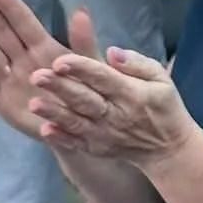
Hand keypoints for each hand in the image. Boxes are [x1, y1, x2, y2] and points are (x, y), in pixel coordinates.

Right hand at [0, 0, 100, 140]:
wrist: (87, 131)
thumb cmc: (91, 96)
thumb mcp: (93, 69)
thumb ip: (84, 43)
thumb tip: (81, 11)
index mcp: (45, 50)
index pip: (23, 22)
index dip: (7, 4)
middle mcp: (24, 62)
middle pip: (2, 33)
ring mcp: (13, 82)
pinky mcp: (6, 105)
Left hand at [27, 48, 195, 164]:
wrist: (168, 149)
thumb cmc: (164, 108)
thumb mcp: (161, 79)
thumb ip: (137, 63)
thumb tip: (112, 52)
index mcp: (132, 94)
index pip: (103, 78)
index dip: (82, 68)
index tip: (61, 60)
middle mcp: (116, 114)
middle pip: (85, 99)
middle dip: (61, 88)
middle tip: (37, 76)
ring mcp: (105, 134)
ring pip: (76, 122)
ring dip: (54, 114)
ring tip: (34, 104)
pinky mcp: (98, 148)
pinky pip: (77, 144)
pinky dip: (61, 138)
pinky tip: (45, 131)